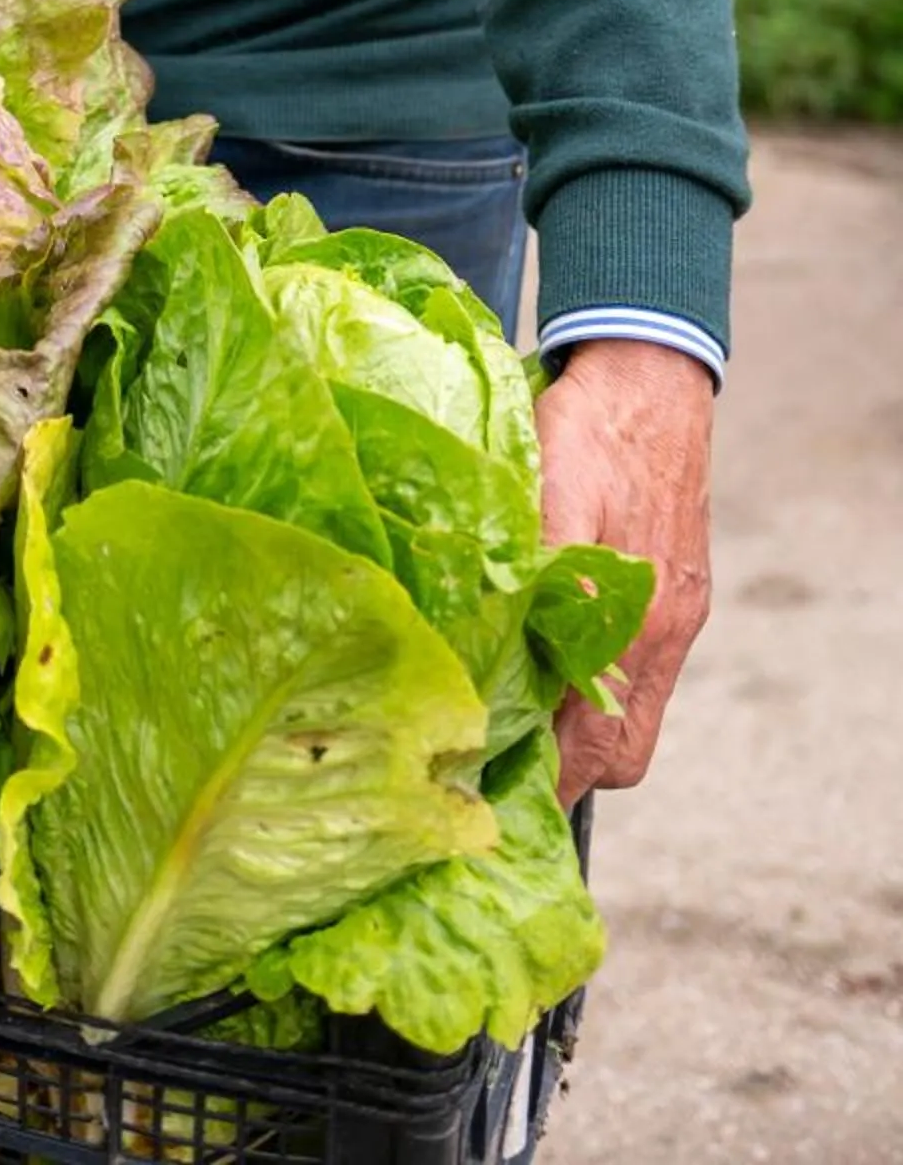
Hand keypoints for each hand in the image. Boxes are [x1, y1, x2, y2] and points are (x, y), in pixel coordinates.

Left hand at [535, 337, 714, 804]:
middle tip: (494, 762)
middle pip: (622, 751)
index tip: (491, 790)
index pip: (597, 744)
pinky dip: (598, 687)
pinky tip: (550, 663)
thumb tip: (521, 657)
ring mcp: (674, 616)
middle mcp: (663, 631)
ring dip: (579, 731)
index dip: (548, 780)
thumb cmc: (590, 427)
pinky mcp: (676, 595)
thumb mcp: (550, 488)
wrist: (651, 376)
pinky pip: (641, 672)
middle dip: (566, 773)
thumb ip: (543, 570)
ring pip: (632, 716)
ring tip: (512, 720)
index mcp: (636, 618)